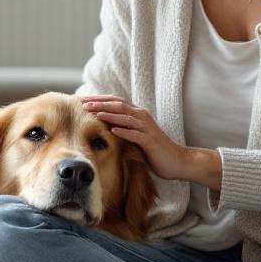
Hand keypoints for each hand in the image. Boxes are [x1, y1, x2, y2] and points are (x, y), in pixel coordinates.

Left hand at [80, 96, 218, 188]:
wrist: (178, 162)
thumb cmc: (155, 151)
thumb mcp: (137, 137)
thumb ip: (124, 129)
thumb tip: (104, 126)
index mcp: (138, 115)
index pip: (116, 102)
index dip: (99, 99)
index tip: (82, 99)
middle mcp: (142, 117)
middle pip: (118, 105)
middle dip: (99, 103)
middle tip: (82, 102)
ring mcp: (147, 128)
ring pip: (125, 116)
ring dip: (108, 113)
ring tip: (92, 112)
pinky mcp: (150, 141)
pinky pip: (135, 134)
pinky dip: (124, 131)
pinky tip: (112, 130)